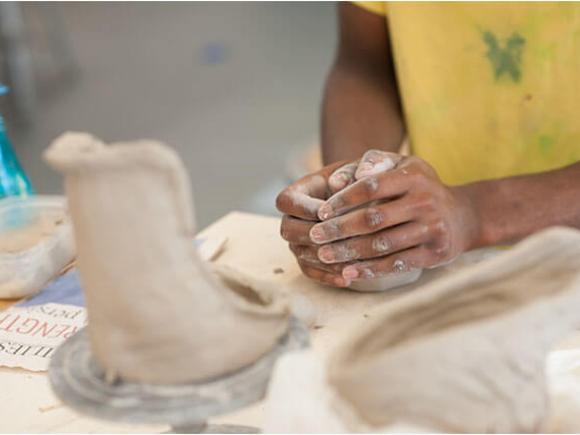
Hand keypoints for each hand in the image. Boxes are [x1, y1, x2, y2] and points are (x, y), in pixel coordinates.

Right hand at [276, 160, 361, 286]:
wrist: (372, 197)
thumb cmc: (365, 178)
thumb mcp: (363, 168)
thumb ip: (352, 170)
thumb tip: (337, 183)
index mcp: (300, 191)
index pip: (286, 201)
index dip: (304, 209)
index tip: (326, 214)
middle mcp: (294, 217)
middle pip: (287, 230)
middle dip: (311, 237)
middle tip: (335, 242)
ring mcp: (299, 239)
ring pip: (300, 253)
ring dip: (322, 259)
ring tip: (346, 264)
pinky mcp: (310, 258)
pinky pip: (311, 271)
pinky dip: (327, 276)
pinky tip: (348, 279)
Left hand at [311, 151, 478, 281]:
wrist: (463, 217)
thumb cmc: (420, 188)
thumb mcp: (404, 165)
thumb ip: (372, 162)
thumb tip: (337, 180)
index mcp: (414, 176)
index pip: (371, 186)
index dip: (342, 200)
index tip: (320, 212)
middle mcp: (425, 201)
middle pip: (373, 219)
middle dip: (339, 229)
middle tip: (315, 237)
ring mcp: (432, 229)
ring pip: (382, 245)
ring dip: (349, 253)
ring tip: (324, 256)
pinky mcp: (434, 253)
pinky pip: (396, 264)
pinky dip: (369, 270)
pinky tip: (347, 273)